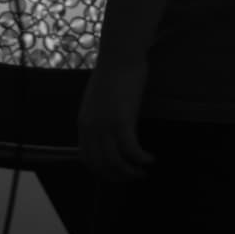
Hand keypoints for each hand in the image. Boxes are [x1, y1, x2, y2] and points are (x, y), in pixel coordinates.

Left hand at [77, 57, 153, 182]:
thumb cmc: (112, 74)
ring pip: (116, 163)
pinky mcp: (122, 122)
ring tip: (144, 171)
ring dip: (131, 172)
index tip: (117, 174)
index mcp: (83, 123)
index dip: (102, 171)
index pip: (87, 159)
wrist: (119, 56)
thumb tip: (107, 134)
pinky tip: (151, 159)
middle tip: (134, 177)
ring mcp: (105, 126)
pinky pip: (132, 151)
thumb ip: (98, 118)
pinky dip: (142, 159)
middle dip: (118, 176)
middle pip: (102, 166)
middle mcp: (91, 128)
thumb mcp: (97, 101)